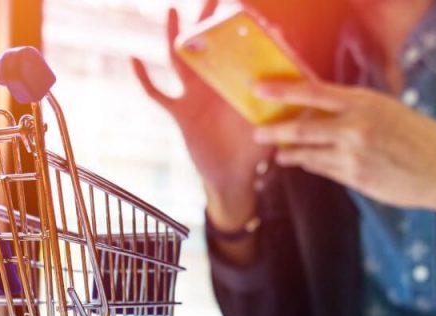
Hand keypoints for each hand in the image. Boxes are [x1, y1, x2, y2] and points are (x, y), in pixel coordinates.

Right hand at [131, 1, 270, 230]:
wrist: (231, 179)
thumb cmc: (254, 152)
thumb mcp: (272, 124)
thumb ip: (282, 105)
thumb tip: (301, 83)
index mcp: (237, 85)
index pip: (240, 51)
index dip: (243, 30)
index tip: (246, 8)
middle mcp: (215, 86)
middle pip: (210, 45)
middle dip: (210, 20)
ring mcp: (195, 97)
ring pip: (181, 61)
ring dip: (176, 36)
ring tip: (174, 10)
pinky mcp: (180, 113)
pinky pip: (157, 93)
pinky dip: (145, 78)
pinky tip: (134, 59)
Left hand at [253, 81, 435, 273]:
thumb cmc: (422, 138)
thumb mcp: (391, 110)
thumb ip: (358, 110)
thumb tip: (325, 109)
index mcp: (366, 103)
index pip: (314, 93)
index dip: (283, 91)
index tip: (260, 90)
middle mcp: (356, 127)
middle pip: (302, 127)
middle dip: (275, 131)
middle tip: (259, 133)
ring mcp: (354, 156)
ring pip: (309, 153)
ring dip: (291, 153)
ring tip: (279, 152)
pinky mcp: (356, 179)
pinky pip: (324, 170)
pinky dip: (311, 165)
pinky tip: (304, 162)